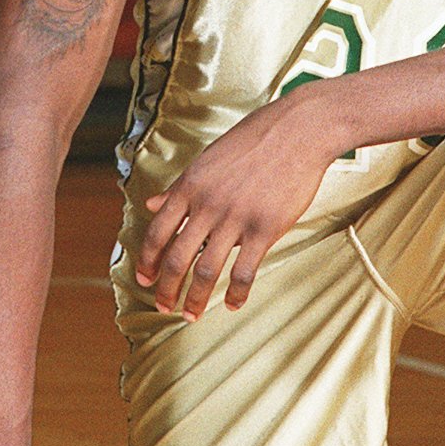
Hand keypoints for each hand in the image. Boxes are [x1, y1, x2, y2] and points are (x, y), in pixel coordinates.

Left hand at [135, 87, 339, 319]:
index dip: (148, 260)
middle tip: (164, 306)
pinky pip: (245, 271)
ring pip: (207, 270)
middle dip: (167, 288)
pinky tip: (231, 305)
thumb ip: (179, 186)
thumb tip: (151, 205)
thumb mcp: (208, 158)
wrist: (298, 130)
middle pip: (178, 257)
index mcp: (191, 185)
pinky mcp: (265, 228)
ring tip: (191, 314)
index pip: (158, 231)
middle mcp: (208, 204)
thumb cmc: (254, 139)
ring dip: (195, 298)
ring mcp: (236, 218)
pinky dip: (236, 294)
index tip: (146, 279)